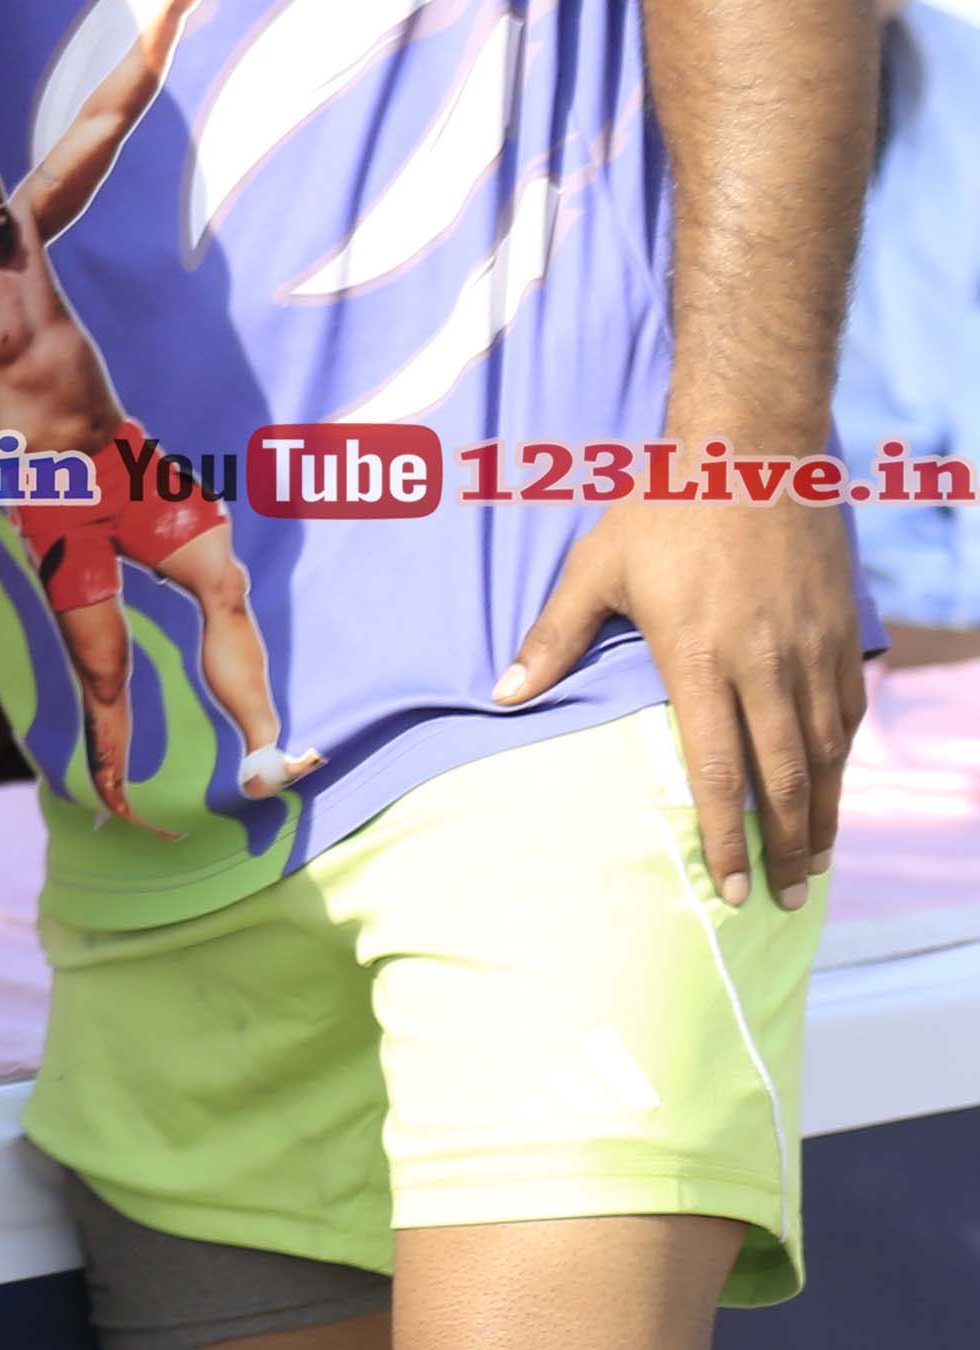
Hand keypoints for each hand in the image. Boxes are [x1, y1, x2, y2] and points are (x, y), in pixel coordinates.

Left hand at [494, 481, 863, 902]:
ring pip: (825, 754)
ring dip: (822, 814)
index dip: (722, 836)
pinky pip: (848, 711)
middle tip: (782, 899)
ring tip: (814, 863)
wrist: (751, 450)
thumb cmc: (660, 510)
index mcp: (699, 658)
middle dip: (785, 848)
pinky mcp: (841, 631)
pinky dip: (843, 758)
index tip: (728, 888)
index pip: (716, 770)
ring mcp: (810, 649)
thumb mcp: (594, 570)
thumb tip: (501, 693)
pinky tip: (833, 787)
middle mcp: (764, 665)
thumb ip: (552, 638)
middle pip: (782, 778)